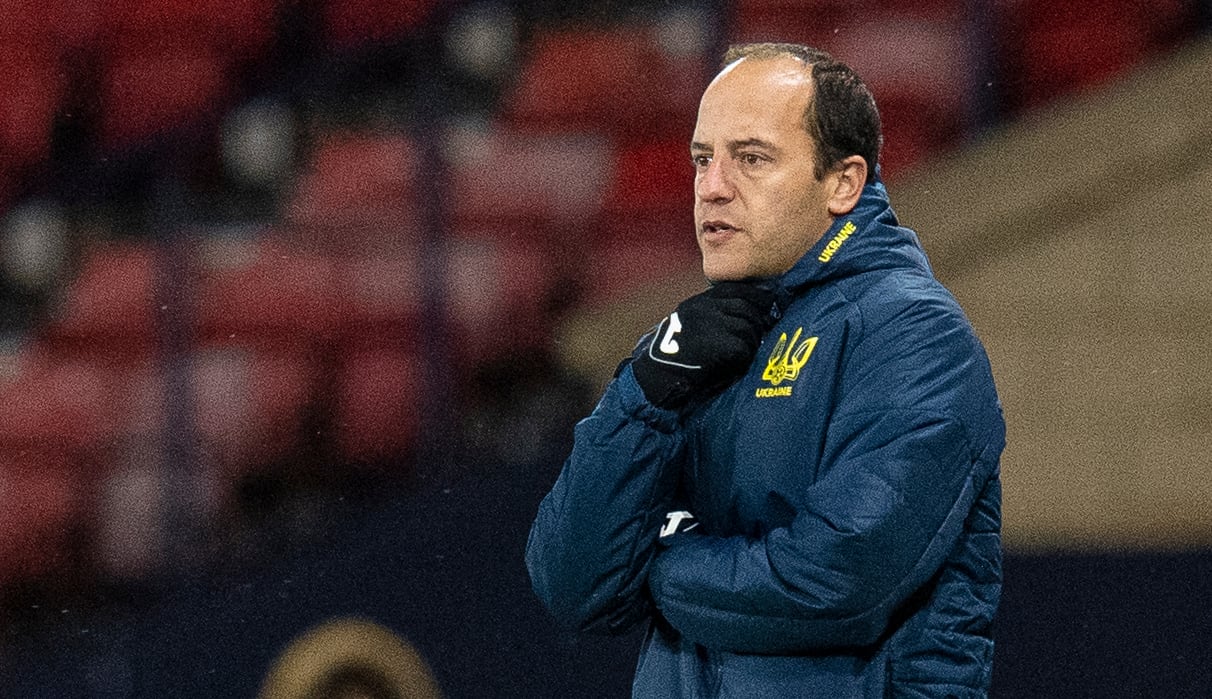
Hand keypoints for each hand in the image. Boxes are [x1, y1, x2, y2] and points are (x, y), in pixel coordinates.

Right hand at [630, 281, 784, 409]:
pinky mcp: (717, 343)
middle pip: (748, 309)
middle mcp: (705, 308)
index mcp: (699, 302)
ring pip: (749, 329)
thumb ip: (715, 316)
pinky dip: (742, 359)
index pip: (738, 289)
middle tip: (756, 339)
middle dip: (757, 324)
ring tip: (739, 357)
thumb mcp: (692, 325)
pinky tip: (732, 366)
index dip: (757, 297)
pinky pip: (743, 348)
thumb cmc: (675, 357)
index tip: (767, 305)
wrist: (656, 376)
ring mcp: (711, 323)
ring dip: (749, 345)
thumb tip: (753, 313)